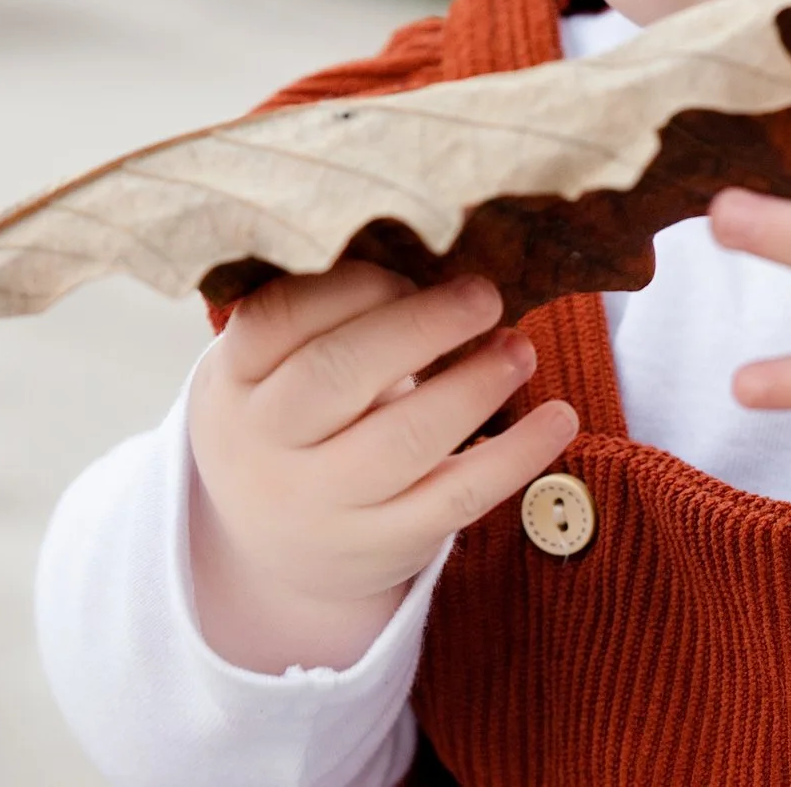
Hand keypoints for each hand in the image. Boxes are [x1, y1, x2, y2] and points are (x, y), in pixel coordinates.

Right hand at [185, 264, 578, 673]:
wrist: (273, 549)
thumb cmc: (292, 419)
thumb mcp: (270, 368)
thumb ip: (323, 314)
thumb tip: (433, 241)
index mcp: (232, 380)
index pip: (279, 316)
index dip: (352, 284)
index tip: (408, 270)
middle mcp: (266, 444)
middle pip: (336, 375)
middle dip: (420, 325)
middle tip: (484, 294)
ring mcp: (323, 502)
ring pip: (403, 440)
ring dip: (474, 385)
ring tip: (520, 348)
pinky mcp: (384, 543)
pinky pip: (458, 498)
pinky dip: (517, 455)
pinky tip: (558, 416)